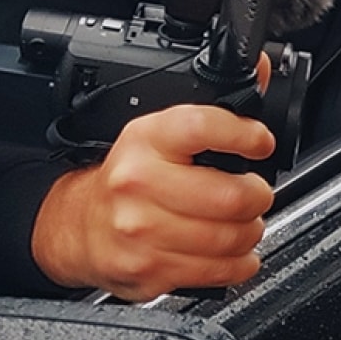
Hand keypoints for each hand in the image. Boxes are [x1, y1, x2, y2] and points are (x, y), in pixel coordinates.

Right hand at [30, 53, 278, 300]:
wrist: (79, 225)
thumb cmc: (128, 177)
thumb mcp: (160, 132)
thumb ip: (216, 107)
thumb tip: (261, 69)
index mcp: (146, 140)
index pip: (202, 127)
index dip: (243, 135)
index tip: (260, 143)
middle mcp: (139, 184)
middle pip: (228, 196)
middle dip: (257, 196)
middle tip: (256, 193)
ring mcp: (142, 231)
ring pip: (227, 238)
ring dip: (249, 232)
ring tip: (245, 223)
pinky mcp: (148, 269)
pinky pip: (215, 271)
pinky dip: (238, 264)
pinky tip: (236, 252)